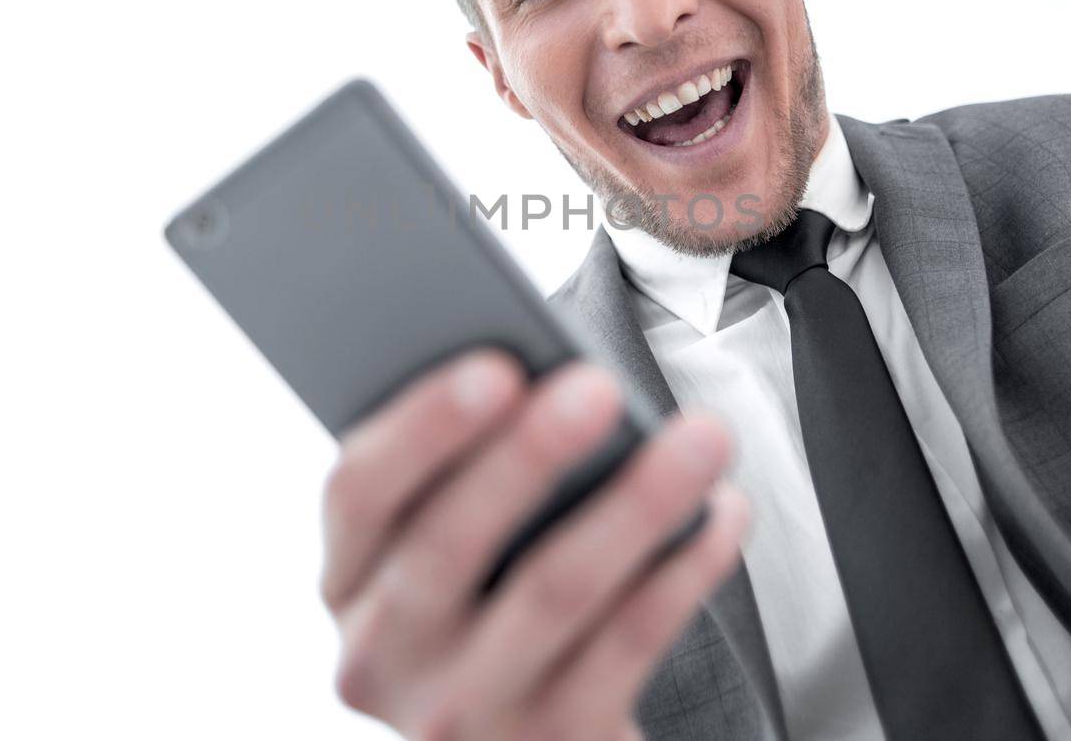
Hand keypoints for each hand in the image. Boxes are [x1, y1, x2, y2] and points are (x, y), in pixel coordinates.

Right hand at [318, 347, 748, 739]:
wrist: (525, 734)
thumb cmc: (492, 583)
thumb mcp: (445, 539)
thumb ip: (462, 471)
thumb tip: (548, 378)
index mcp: (347, 576)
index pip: (358, 492)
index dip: (422, 429)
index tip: (497, 366)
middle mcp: (382, 654)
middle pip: (448, 545)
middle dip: (527, 457)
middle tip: (600, 385)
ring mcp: (463, 713)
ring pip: (554, 592)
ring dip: (636, 504)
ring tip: (702, 435)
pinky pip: (627, 645)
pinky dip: (683, 570)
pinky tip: (724, 511)